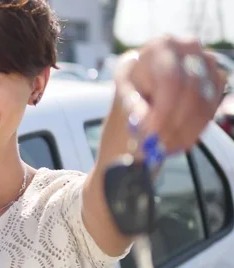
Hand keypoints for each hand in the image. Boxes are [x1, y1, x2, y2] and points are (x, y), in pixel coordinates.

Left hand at [113, 36, 227, 152]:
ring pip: (204, 104)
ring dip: (183, 131)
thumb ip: (132, 106)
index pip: (171, 79)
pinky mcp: (217, 80)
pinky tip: (174, 138)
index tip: (151, 133)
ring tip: (161, 146)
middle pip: (191, 93)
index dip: (164, 110)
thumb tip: (142, 120)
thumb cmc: (132, 90)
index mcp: (161, 47)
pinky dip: (193, 130)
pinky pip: (211, 110)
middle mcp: (189, 49)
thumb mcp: (123, 97)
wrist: (146, 89)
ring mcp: (207, 64)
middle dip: (173, 124)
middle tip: (157, 146)